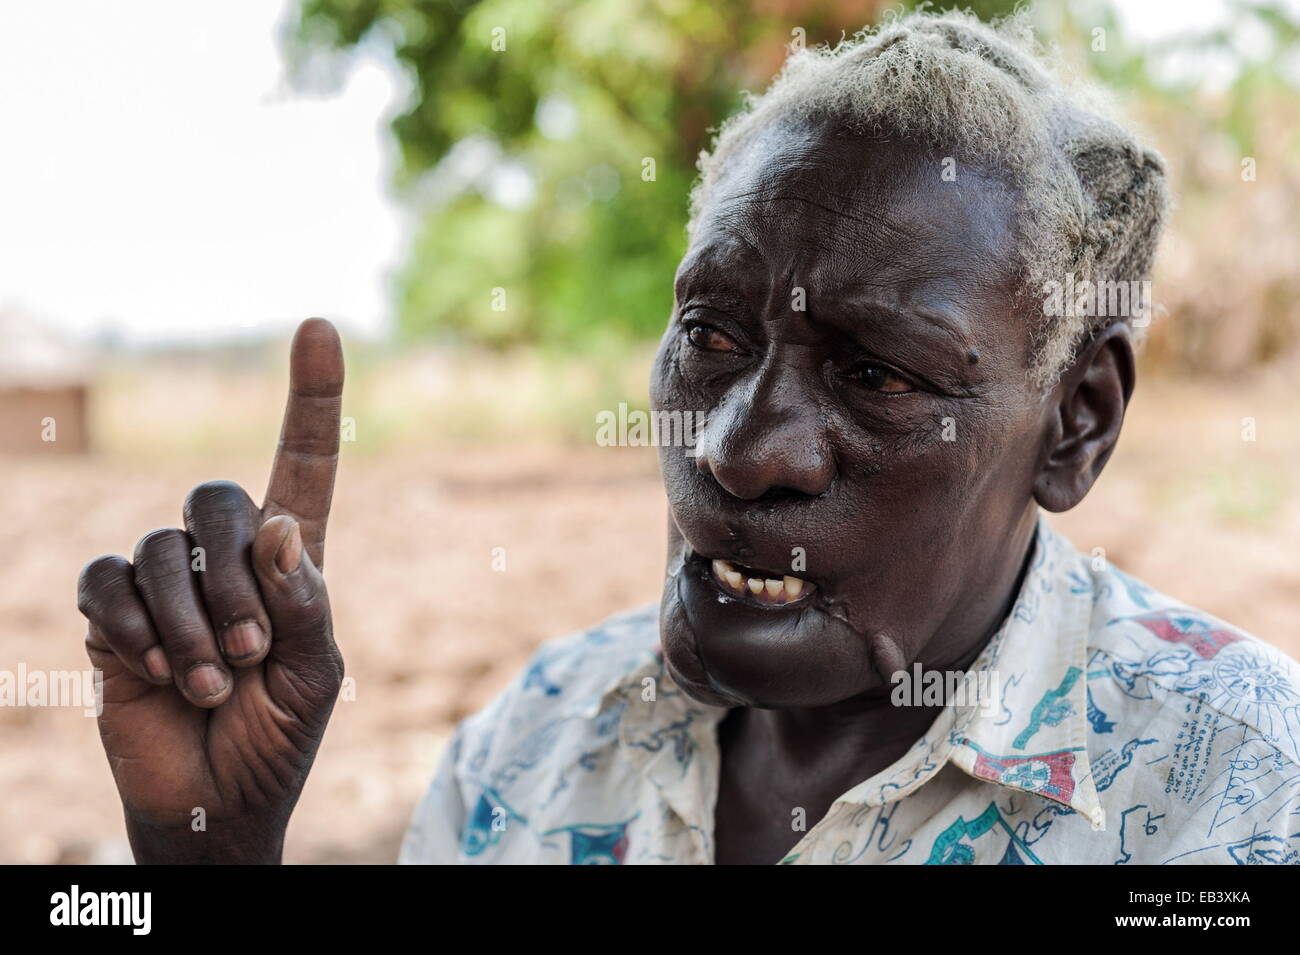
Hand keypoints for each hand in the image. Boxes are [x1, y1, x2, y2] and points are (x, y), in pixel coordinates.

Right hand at [77, 318, 344, 863]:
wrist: (218, 802)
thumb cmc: (279, 734)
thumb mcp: (316, 672)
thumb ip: (305, 600)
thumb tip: (278, 525)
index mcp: (291, 560)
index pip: (303, 463)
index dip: (312, 396)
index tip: (320, 324)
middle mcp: (226, 558)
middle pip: (217, 498)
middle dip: (233, 574)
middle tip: (251, 650)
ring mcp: (165, 582)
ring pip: (158, 549)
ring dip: (190, 623)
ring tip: (211, 683)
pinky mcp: (114, 614)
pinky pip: (107, 583)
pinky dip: (134, 626)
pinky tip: (159, 671)